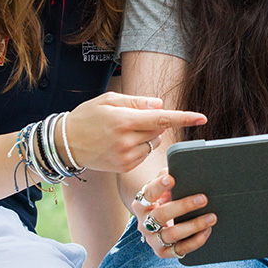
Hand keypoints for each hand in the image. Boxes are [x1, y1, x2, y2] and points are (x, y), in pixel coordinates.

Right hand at [64, 93, 205, 173]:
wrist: (64, 143)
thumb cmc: (87, 116)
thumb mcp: (109, 100)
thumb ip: (137, 102)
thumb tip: (160, 105)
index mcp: (124, 120)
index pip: (161, 119)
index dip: (184, 118)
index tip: (202, 117)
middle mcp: (127, 141)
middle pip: (159, 130)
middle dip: (154, 123)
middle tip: (133, 118)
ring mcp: (126, 157)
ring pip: (152, 143)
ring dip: (147, 136)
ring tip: (123, 132)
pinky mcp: (124, 167)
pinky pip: (144, 154)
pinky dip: (139, 147)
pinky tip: (120, 144)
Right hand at [131, 172, 215, 259]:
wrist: (157, 225)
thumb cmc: (164, 200)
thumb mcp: (163, 189)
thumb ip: (167, 177)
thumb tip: (179, 169)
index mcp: (141, 204)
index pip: (148, 193)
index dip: (159, 186)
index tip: (172, 178)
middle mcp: (144, 223)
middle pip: (161, 215)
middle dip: (184, 206)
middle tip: (203, 198)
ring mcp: (153, 239)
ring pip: (172, 234)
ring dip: (194, 225)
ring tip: (212, 217)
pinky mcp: (163, 252)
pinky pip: (180, 250)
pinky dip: (195, 241)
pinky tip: (207, 231)